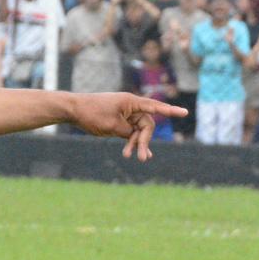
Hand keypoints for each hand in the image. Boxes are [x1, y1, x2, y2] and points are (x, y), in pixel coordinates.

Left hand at [69, 92, 185, 160]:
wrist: (74, 110)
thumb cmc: (92, 114)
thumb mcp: (112, 127)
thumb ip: (128, 132)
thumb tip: (136, 135)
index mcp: (131, 102)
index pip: (155, 107)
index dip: (171, 111)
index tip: (185, 113)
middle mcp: (130, 106)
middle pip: (146, 125)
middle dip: (144, 141)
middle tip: (142, 158)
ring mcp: (125, 113)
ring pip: (138, 130)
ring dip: (135, 143)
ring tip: (130, 157)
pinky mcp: (119, 120)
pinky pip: (130, 131)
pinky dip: (130, 141)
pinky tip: (132, 153)